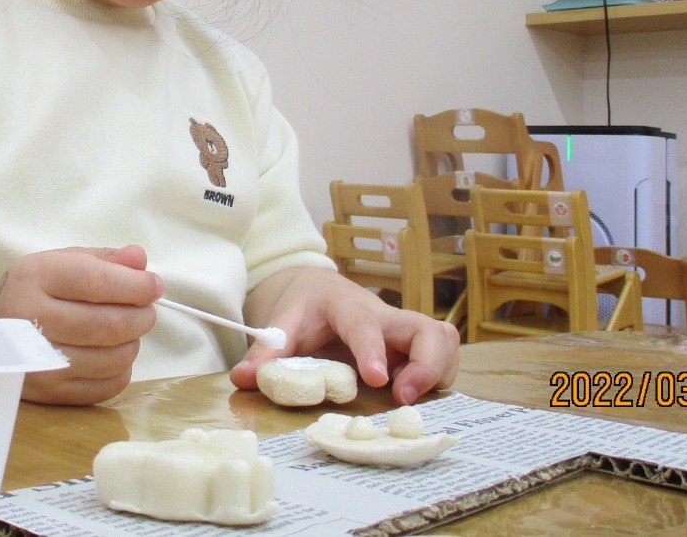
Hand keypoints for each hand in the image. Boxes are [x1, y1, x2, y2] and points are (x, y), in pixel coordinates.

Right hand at [0, 245, 161, 405]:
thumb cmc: (31, 289)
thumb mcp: (60, 261)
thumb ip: (104, 259)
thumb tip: (140, 260)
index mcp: (34, 278)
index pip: (97, 282)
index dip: (136, 285)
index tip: (155, 285)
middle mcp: (31, 320)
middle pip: (110, 324)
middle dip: (142, 315)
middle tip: (146, 309)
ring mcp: (38, 361)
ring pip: (114, 358)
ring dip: (133, 342)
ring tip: (124, 329)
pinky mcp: (47, 392)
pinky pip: (107, 386)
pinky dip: (121, 369)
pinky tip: (110, 353)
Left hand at [230, 267, 459, 404]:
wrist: (319, 288)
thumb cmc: (304, 307)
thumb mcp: (282, 323)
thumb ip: (266, 352)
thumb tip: (243, 379)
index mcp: (348, 305)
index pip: (365, 324)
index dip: (373, 349)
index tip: (377, 379)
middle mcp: (385, 315)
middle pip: (428, 329)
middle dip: (427, 365)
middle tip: (402, 397)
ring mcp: (403, 330)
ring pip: (444, 341)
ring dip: (438, 372)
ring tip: (408, 398)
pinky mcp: (413, 345)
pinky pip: (443, 356)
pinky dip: (438, 377)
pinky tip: (414, 394)